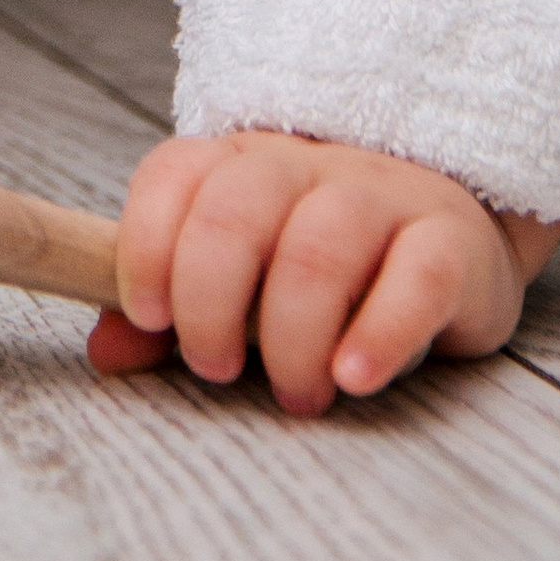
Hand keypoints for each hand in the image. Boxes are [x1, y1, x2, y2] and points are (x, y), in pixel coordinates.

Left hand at [86, 131, 559, 413]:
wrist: (453, 232)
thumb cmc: (325, 269)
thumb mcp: (245, 284)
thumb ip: (173, 314)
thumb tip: (105, 350)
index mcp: (242, 165)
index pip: (174, 175)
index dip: (146, 245)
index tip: (151, 316)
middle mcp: (307, 166)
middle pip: (238, 209)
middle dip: (210, 301)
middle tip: (218, 368)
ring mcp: (383, 196)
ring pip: (319, 247)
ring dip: (292, 338)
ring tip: (297, 395)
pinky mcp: (452, 242)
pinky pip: (416, 277)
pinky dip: (378, 334)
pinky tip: (353, 377)